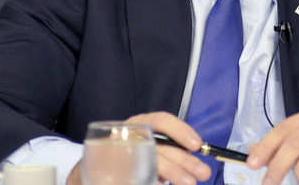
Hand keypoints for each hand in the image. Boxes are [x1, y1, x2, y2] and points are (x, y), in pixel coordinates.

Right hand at [66, 112, 210, 184]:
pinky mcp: (114, 171)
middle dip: (183, 160)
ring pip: (150, 162)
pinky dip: (152, 181)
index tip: (197, 144)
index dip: (180, 130)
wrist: (96, 168)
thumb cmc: (132, 153)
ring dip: (172, 173)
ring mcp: (119, 153)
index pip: (161, 121)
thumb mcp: (150, 145)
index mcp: (139, 124)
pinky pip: (137, 176)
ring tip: (189, 183)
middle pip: (160, 146)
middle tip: (202, 172)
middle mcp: (128, 135)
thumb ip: (170, 150)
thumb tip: (195, 162)